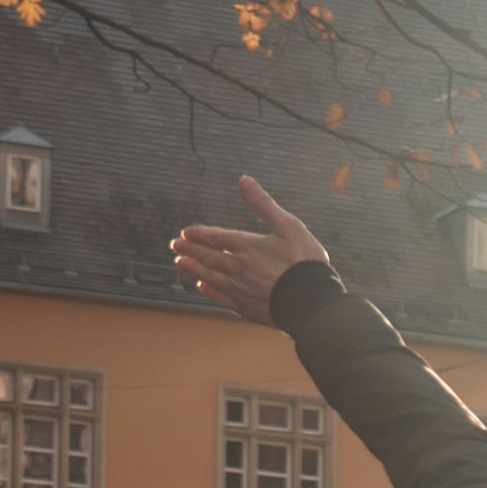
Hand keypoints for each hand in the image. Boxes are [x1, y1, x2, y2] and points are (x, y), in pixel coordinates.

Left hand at [170, 175, 329, 321]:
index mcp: (246, 246)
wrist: (311, 301)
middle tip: (175, 246)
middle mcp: (238, 267)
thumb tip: (243, 180)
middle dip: (190, 250)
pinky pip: (221, 297)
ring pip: (210, 276)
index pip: (215, 237)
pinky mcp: (246, 308)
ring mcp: (240, 289)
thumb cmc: (304, 261)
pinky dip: (210, 290)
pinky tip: (203, 286)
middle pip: (208, 257)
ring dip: (194, 268)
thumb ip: (263, 204)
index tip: (185, 232)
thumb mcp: (288, 226)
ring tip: (180, 263)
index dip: (199, 234)